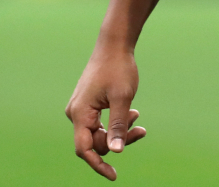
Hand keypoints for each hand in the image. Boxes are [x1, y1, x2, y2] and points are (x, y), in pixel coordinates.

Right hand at [66, 47, 146, 180]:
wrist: (114, 45)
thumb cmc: (118, 69)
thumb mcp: (123, 98)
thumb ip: (118, 126)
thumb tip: (115, 152)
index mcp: (80, 113)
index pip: (85, 149)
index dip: (98, 165)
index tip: (114, 176)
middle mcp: (76, 113)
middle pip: (96, 142)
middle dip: (118, 140)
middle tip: (141, 130)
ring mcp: (81, 109)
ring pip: (100, 133)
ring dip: (120, 130)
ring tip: (138, 118)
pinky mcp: (88, 105)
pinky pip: (101, 123)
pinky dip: (117, 121)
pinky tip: (133, 114)